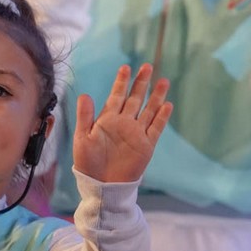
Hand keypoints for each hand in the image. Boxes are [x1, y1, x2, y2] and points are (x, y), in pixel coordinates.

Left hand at [73, 64, 172, 183]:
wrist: (102, 185)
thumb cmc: (88, 163)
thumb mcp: (82, 138)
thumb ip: (85, 117)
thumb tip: (84, 95)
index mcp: (108, 120)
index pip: (117, 96)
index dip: (121, 82)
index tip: (126, 67)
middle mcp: (124, 123)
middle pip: (135, 99)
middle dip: (141, 83)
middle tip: (147, 66)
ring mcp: (137, 133)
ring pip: (149, 110)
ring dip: (156, 96)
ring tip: (164, 81)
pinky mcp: (146, 144)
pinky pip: (156, 128)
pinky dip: (162, 117)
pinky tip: (167, 105)